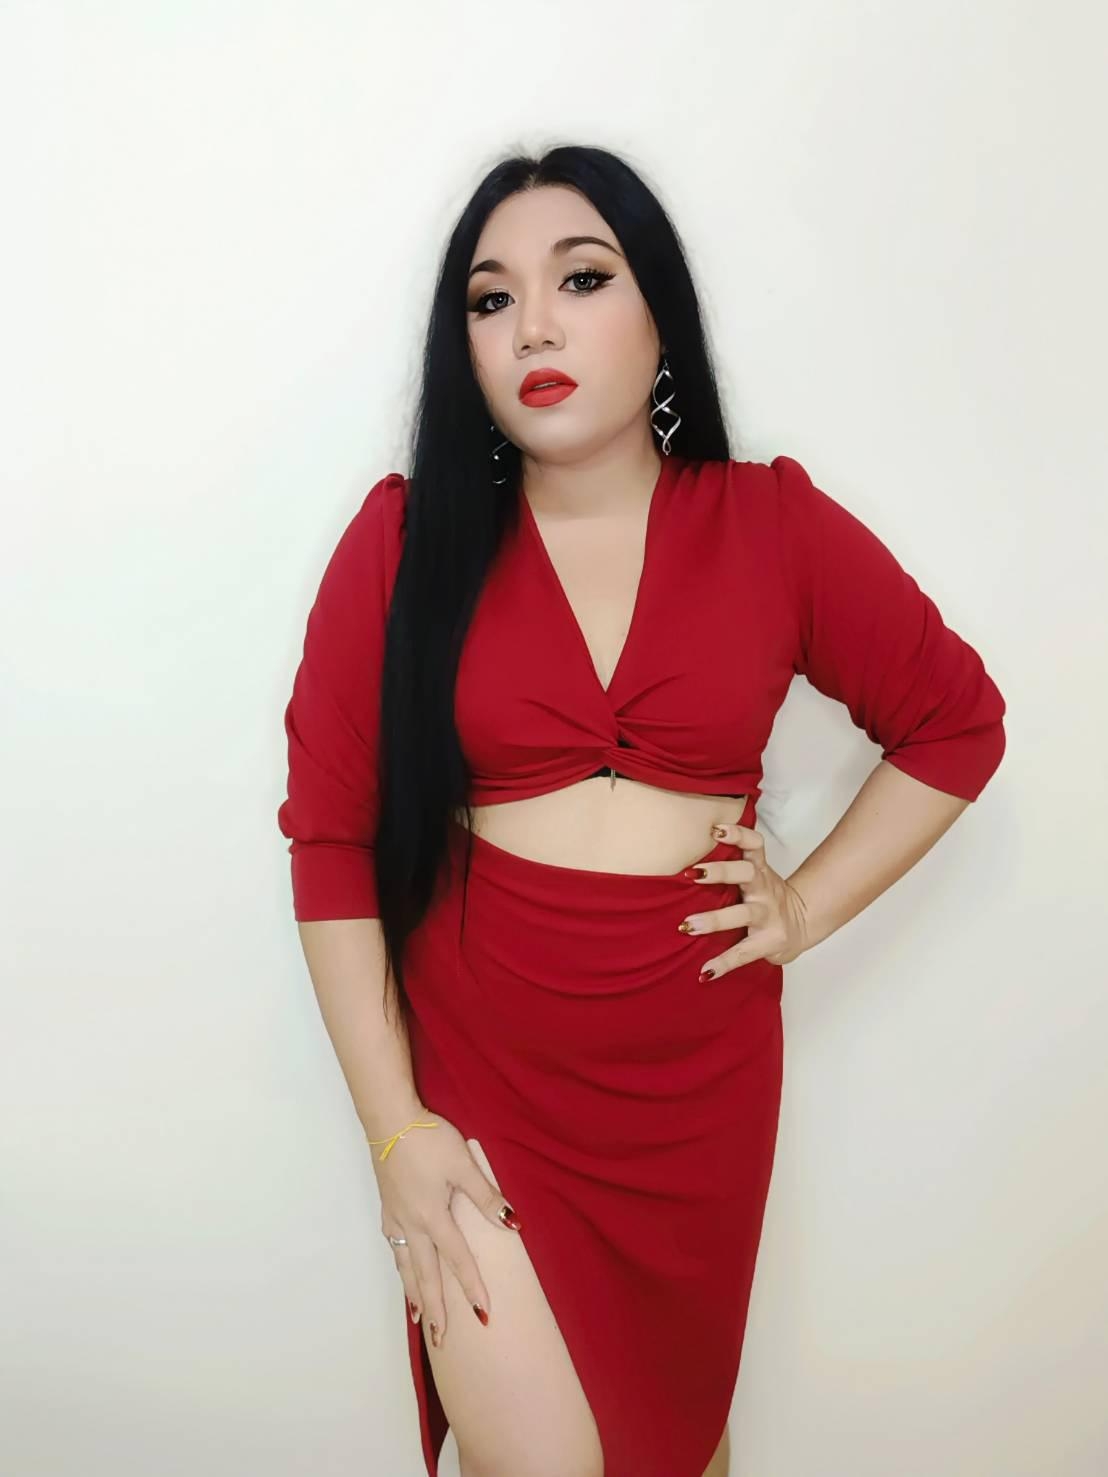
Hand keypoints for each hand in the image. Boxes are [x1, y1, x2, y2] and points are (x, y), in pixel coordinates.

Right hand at [373, 1108, 520, 1346]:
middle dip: (435, 1308)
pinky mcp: (387, 1207)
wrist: (389, 1120)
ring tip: (419, 1318)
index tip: (483, 1315)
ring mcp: (395, 1217)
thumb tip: (512, 1223)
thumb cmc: (429, 1140)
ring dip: (414, 1294)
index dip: (472, 1288)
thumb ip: (486, 1197)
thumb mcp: (463, 1165)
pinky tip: (402, 1267)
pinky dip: (400, 1267)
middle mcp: (411, 1225)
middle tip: (441, 1339)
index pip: (457, 1261)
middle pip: (425, 1275)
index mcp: (433, 1217)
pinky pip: (394, 1248)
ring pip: (405, 1265)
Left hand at [679, 820, 808, 977]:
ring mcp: (768, 915)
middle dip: (719, 872)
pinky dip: (724, 963)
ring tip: (687, 927)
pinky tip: (705, 972)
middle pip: (745, 874)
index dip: (738, 834)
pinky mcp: (770, 942)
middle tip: (690, 874)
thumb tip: (680, 852)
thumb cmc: (766, 896)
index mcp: (759, 870)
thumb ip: (731, 864)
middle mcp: (764, 889)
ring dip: (714, 920)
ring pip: (742, 914)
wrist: (802, 924)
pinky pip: (744, 953)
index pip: (754, 844)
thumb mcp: (756, 875)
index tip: (715, 830)